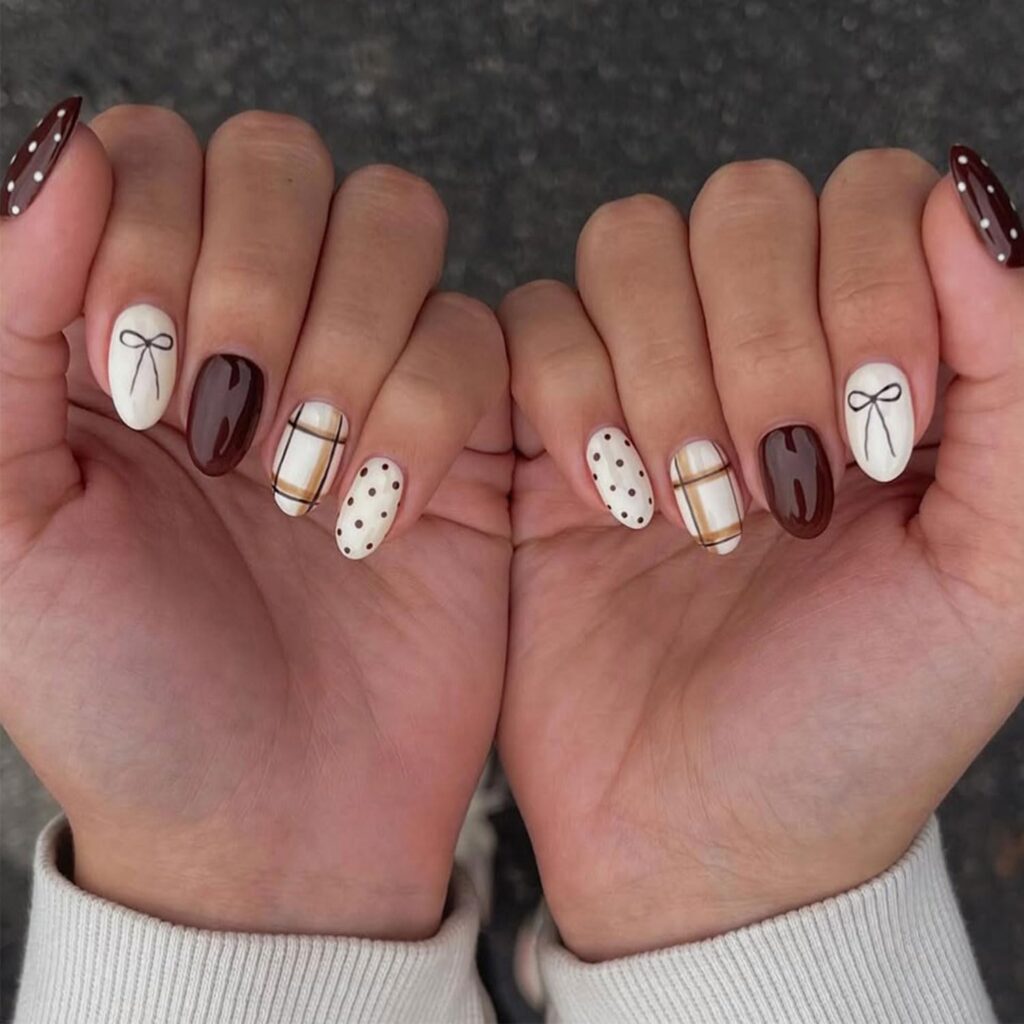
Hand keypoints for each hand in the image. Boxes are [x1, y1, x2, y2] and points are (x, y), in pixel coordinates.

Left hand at [0, 102, 509, 938]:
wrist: (274, 815)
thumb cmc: (121, 690)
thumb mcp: (4, 520)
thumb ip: (1, 321)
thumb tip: (61, 148)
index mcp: (124, 327)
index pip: (151, 152)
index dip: (152, 233)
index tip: (132, 387)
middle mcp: (251, 326)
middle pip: (281, 160)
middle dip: (255, 284)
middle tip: (224, 431)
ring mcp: (368, 369)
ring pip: (395, 220)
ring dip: (348, 343)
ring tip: (305, 478)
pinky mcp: (466, 428)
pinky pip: (481, 331)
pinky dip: (429, 413)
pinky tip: (378, 517)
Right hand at [498, 148, 1023, 959]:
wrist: (699, 832)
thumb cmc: (852, 723)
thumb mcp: (993, 577)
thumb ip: (1018, 382)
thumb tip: (973, 203)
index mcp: (879, 368)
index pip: (869, 198)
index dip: (870, 282)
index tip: (878, 432)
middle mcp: (760, 353)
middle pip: (744, 204)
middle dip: (760, 339)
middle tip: (777, 482)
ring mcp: (643, 383)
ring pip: (629, 243)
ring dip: (662, 368)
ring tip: (688, 502)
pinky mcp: (543, 430)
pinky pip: (531, 322)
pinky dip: (567, 393)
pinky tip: (604, 497)